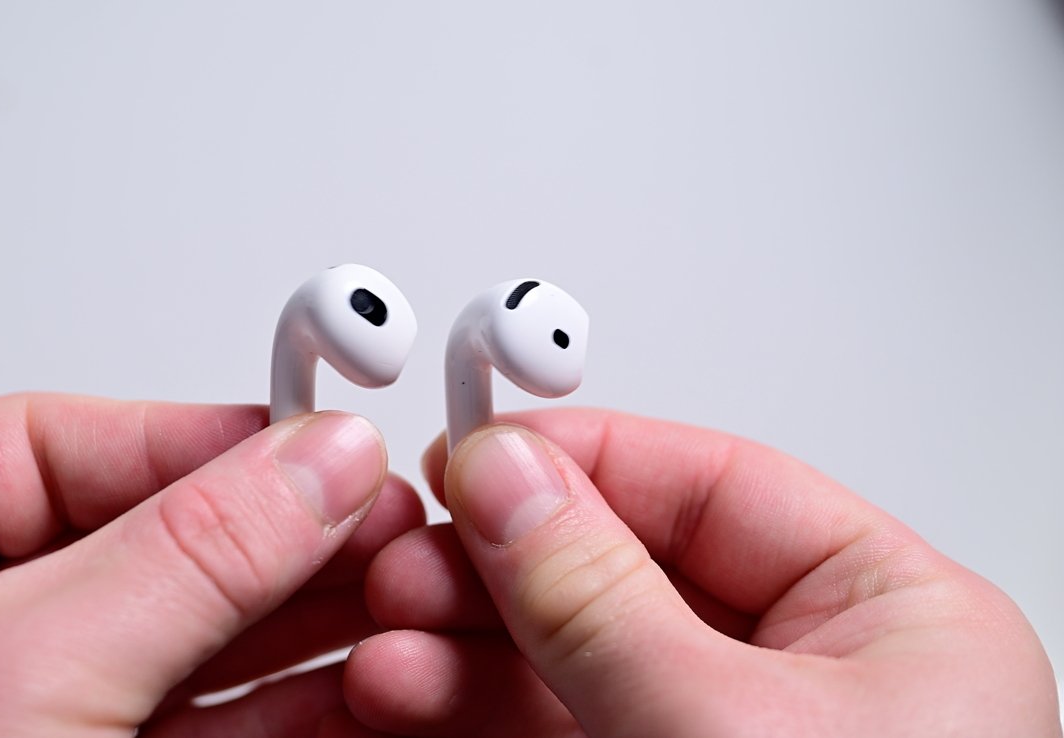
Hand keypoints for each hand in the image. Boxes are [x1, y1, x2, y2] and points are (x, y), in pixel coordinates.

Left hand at [0, 394, 424, 736]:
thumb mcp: (24, 671)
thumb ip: (188, 553)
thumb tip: (314, 462)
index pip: (64, 449)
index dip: (204, 440)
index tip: (317, 447)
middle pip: (151, 544)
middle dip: (279, 540)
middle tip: (383, 525)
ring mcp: (27, 719)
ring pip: (193, 645)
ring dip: (305, 626)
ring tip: (400, 599)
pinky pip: (210, 730)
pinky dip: (291, 713)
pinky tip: (361, 687)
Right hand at [348, 409, 1060, 735]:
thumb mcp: (724, 737)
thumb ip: (600, 597)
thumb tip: (510, 475)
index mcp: (890, 623)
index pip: (716, 485)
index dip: (584, 457)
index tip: (475, 452)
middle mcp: (808, 682)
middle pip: (623, 567)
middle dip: (501, 562)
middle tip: (412, 551)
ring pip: (567, 658)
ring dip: (464, 644)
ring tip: (388, 640)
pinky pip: (545, 733)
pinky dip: (469, 712)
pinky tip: (405, 694)